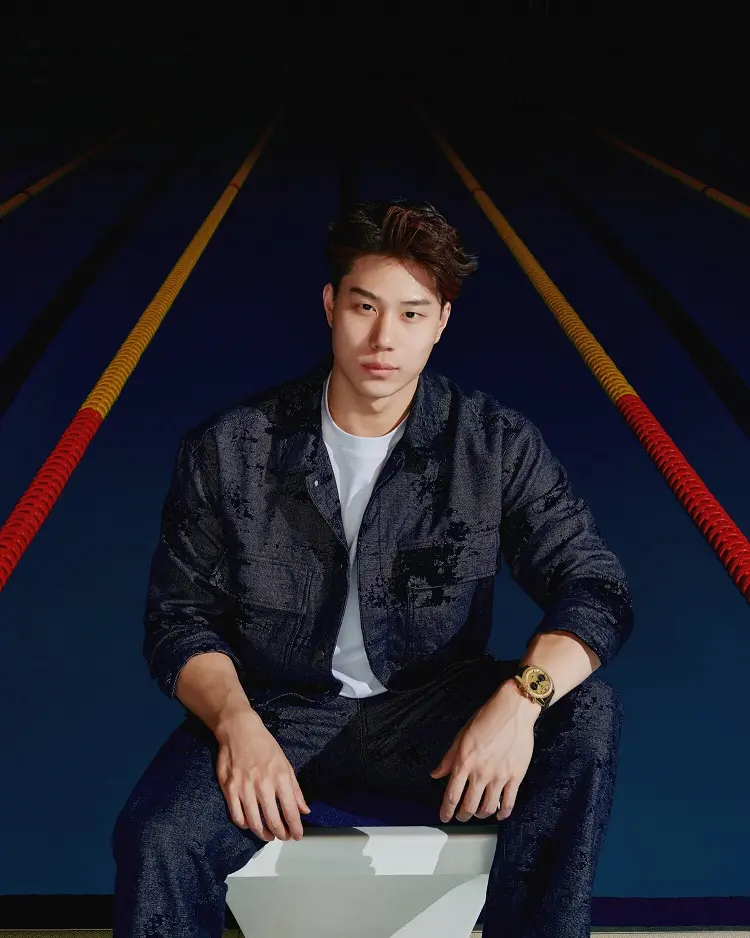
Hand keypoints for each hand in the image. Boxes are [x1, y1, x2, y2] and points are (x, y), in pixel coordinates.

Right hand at [214, 708, 310, 841]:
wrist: (239, 730)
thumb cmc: (264, 745)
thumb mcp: (286, 763)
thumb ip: (295, 789)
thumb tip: (305, 810)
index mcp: (280, 777)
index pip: (291, 811)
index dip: (295, 828)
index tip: (297, 836)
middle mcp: (263, 785)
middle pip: (273, 821)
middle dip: (281, 834)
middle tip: (283, 837)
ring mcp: (245, 788)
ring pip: (255, 822)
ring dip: (263, 834)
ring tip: (269, 835)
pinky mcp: (229, 789)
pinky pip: (237, 816)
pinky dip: (245, 825)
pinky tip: (251, 824)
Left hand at [430, 680, 537, 822]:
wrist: (512, 711)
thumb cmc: (487, 719)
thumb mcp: (461, 736)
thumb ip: (449, 758)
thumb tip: (436, 774)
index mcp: (464, 762)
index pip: (452, 795)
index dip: (446, 810)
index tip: (444, 816)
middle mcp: (481, 773)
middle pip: (469, 806)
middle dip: (462, 815)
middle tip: (461, 816)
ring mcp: (499, 776)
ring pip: (487, 808)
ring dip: (480, 815)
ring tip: (478, 813)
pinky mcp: (515, 777)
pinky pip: (508, 802)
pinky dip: (502, 813)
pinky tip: (498, 814)